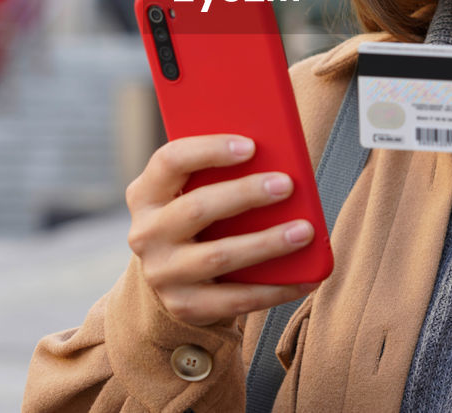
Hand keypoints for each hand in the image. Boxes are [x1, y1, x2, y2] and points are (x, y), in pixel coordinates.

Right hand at [124, 134, 317, 325]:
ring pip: (218, 256)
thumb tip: (278, 161)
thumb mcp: (193, 191)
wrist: (173, 277)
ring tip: (304, 231)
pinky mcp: (184, 305)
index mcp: (146, 193)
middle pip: (197, 209)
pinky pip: (235, 299)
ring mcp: (162, 273)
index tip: (250, 146)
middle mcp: (146, 233)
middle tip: (286, 185)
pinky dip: (275, 289)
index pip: (170, 161)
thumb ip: (220, 173)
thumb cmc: (198, 218)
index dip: (209, 150)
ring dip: (266, 243)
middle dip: (245, 194)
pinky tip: (306, 279)